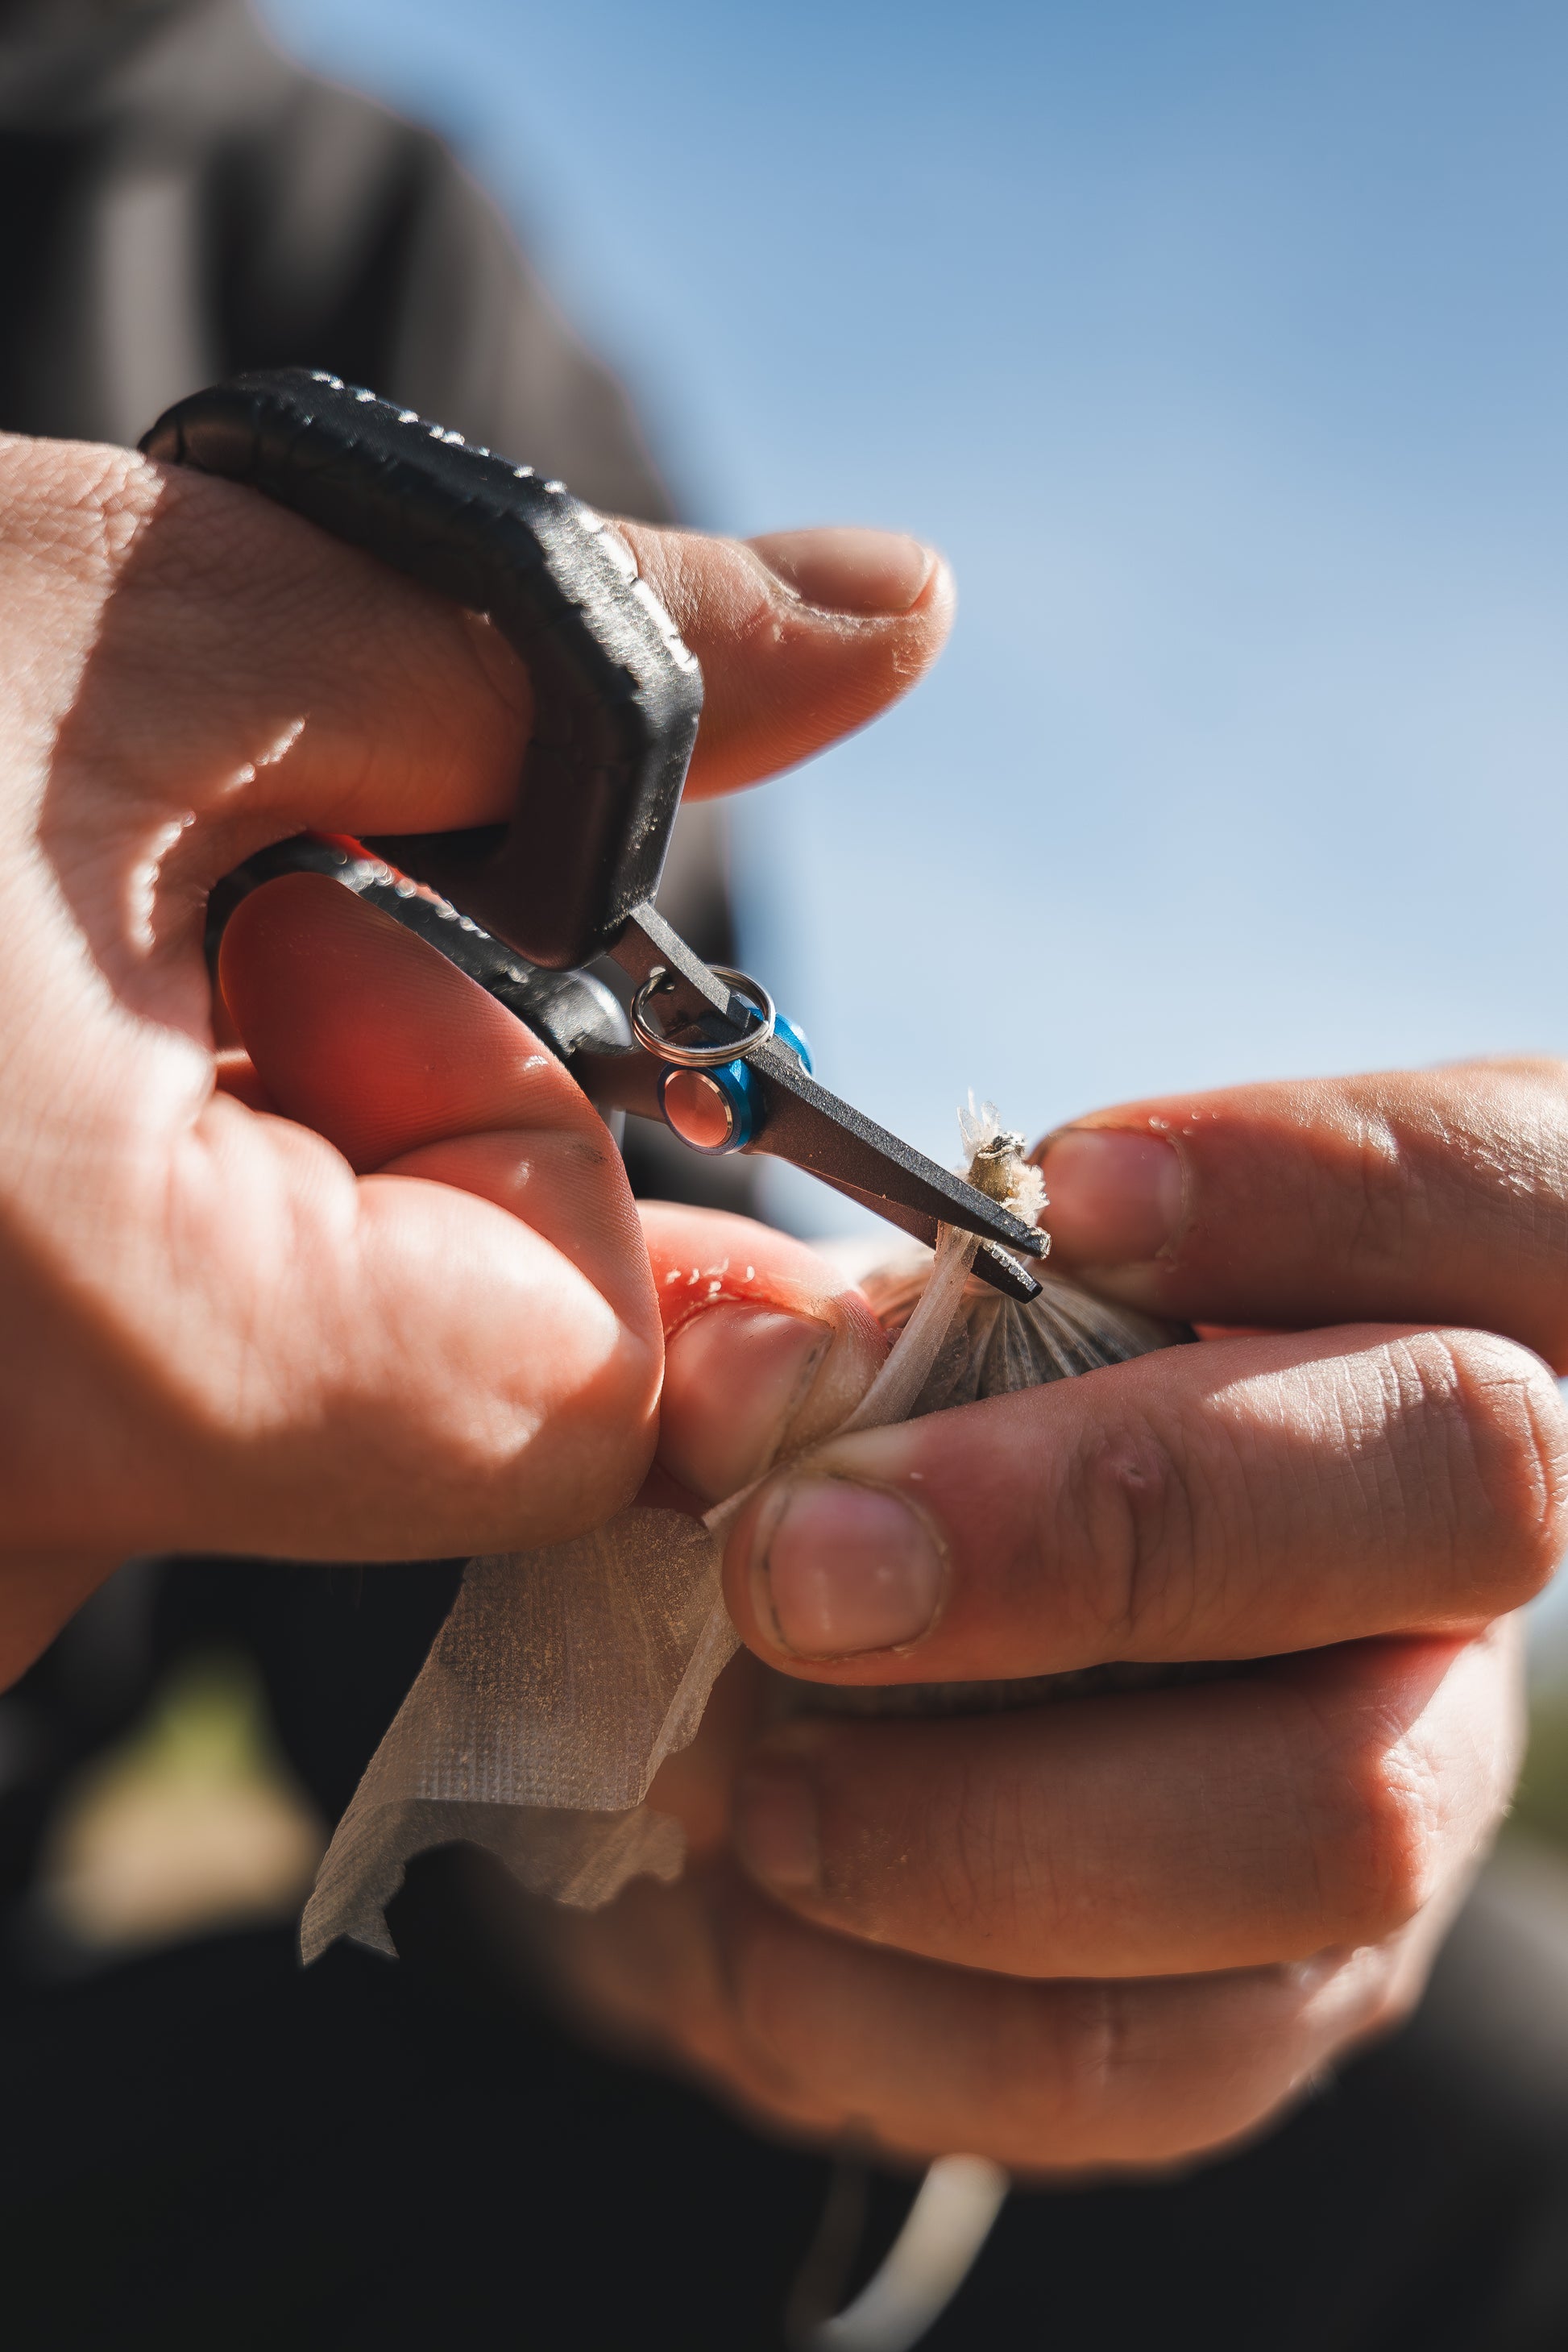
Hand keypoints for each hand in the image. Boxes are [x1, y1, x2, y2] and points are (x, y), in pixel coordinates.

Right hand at [0, 424, 950, 1682]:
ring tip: (7, 992)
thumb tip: (887, 621)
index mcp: (123, 1364)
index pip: (585, 1392)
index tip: (429, 967)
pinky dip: (95, 1244)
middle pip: (413, 1403)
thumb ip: (564, 672)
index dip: (563, 1160)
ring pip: (240, 1404)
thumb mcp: (153, 620)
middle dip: (370, 1144)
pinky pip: (91, 1424)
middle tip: (157, 924)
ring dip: (214, 1182)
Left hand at [530, 1060, 1567, 2175]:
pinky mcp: (1283, 2008)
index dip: (1335, 1176)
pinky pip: (1151, 2052)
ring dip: (982, 1808)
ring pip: (1338, 1811)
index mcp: (1390, 1313)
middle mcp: (1451, 1555)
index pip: (1516, 1195)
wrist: (809, 1725)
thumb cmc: (874, 1468)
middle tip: (806, 1558)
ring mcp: (1405, 1789)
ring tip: (753, 1779)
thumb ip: (805, 1338)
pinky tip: (760, 1918)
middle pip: (1468, 1478)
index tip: (1066, 1195)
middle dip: (1115, 1511)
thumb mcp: (839, 1359)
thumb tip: (743, 1382)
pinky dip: (903, 1997)